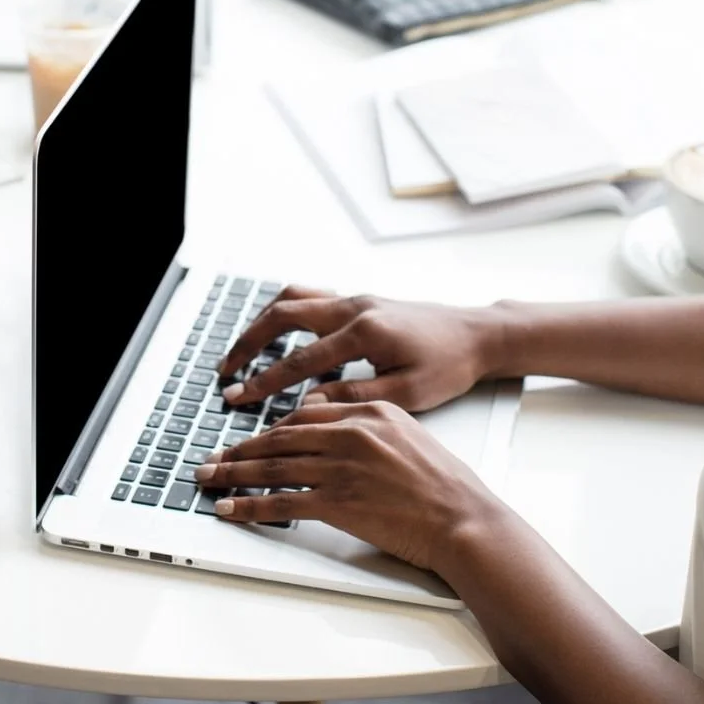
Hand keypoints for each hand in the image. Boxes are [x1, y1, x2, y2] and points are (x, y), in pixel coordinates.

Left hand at [194, 400, 503, 574]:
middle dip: (240, 449)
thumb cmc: (446, 485)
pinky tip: (230, 508)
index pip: (305, 414)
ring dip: (234, 474)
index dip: (271, 429)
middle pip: (280, 437)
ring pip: (273, 466)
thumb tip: (330, 421)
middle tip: (213, 457)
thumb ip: (369, 423)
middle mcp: (351, 433)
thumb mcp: (409, 433)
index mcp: (370, 411)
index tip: (251, 439)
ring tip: (210, 479)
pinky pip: (281, 501)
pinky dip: (250, 505)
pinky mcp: (338, 503)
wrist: (464, 520)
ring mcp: (342, 467)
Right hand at [221, 288, 501, 412]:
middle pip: (283, 314)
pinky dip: (286, 314)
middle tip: (226, 370)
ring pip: (294, 298)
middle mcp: (354, 307)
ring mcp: (356, 299)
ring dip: (263, 322)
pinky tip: (277, 335)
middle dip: (249, 342)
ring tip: (243, 351)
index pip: (301, 360)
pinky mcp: (360, 301)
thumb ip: (354, 397)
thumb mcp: (407, 394)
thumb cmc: (448, 366)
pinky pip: (311, 299)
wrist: (476, 334)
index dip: (265, 382)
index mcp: (364, 332)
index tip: (239, 398)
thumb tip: (307, 405)